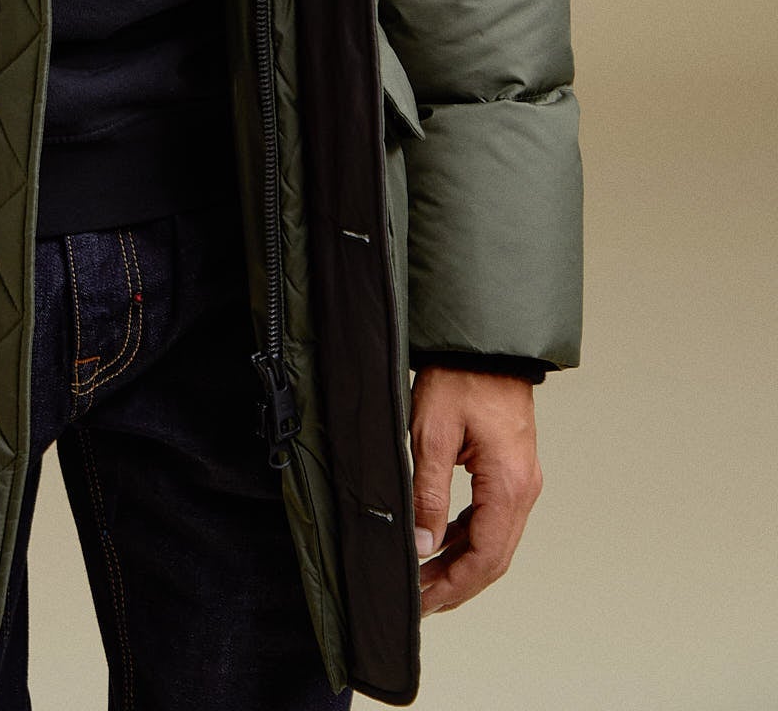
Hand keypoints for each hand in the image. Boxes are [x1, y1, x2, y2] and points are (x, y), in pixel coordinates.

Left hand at [410, 364, 541, 614]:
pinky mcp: (510, 469)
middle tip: (420, 602)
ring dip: (461, 563)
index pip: (485, 558)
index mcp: (508, 486)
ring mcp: (521, 479)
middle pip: (494, 557)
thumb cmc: (459, 378)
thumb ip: (428, 494)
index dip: (454, 586)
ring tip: (425, 580)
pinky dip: (468, 537)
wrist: (484, 341)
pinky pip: (492, 517)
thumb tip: (424, 546)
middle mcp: (523, 488)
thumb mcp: (432, 434)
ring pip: (494, 540)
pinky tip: (442, 543)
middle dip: (456, 584)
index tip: (424, 604)